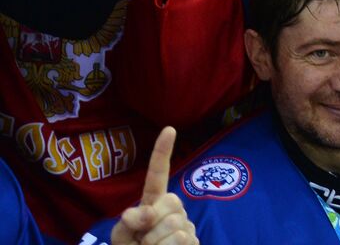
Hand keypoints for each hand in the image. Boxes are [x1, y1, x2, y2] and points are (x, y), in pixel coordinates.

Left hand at [112, 126, 197, 244]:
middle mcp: (173, 209)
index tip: (169, 129)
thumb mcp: (121, 237)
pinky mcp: (194, 240)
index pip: (157, 175)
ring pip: (174, 224)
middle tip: (144, 241)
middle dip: (152, 225)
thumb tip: (144, 212)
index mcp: (152, 203)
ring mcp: (186, 225)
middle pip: (171, 202)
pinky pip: (179, 240)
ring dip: (156, 242)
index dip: (162, 153)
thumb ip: (127, 223)